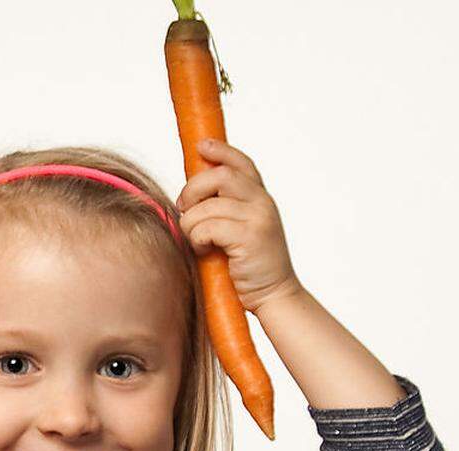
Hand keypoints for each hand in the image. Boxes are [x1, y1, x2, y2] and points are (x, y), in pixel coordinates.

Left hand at [175, 139, 301, 312]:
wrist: (274, 295)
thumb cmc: (249, 266)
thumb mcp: (239, 229)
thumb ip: (224, 208)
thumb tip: (191, 193)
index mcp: (260, 198)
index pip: (241, 163)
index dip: (221, 151)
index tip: (201, 146)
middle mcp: (262, 203)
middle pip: (219, 176)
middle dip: (193, 190)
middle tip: (184, 209)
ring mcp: (258, 219)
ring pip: (207, 206)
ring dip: (190, 224)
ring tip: (196, 240)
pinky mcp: (250, 238)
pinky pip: (207, 227)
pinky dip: (197, 239)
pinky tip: (203, 251)